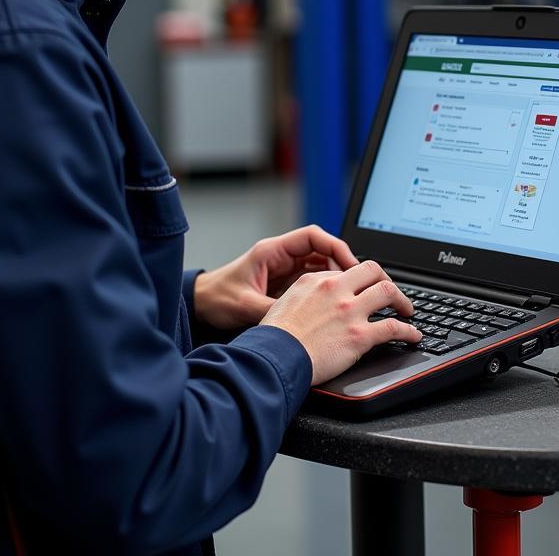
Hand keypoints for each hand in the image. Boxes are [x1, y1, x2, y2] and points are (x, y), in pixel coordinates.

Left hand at [192, 225, 359, 330]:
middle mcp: (282, 257)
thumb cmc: (217, 298)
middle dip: (342, 263)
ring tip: (351, 294)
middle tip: (357, 282)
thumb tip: (296, 321)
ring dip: (336, 277)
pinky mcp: (286, 285)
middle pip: (322, 250)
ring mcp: (285, 270)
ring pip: (320, 266)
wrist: (201, 305)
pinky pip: (313, 281)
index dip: (335, 246)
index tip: (350, 263)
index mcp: (272, 251)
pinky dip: (327, 289)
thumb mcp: (245, 306)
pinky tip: (335, 302)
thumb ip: (272, 311)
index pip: (312, 237)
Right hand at [260, 260, 421, 384]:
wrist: (275, 356)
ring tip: (407, 311)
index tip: (367, 287)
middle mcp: (336, 290)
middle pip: (373, 271)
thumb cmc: (276, 336)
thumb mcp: (287, 300)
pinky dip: (408, 331)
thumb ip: (307, 292)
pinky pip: (393, 328)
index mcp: (318, 280)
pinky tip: (413, 336)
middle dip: (387, 280)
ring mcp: (350, 311)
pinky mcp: (359, 336)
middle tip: (392, 293)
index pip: (348, 270)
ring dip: (403, 301)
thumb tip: (320, 295)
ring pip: (388, 292)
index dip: (362, 278)